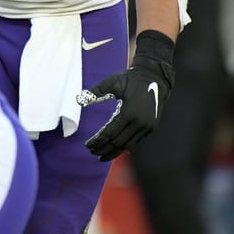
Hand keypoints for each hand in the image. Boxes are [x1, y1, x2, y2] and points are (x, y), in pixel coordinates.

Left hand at [77, 30, 175, 160]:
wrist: (155, 78)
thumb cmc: (130, 79)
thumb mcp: (112, 81)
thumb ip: (96, 91)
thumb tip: (79, 99)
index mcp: (129, 112)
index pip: (110, 133)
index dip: (98, 141)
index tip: (87, 145)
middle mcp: (139, 122)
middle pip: (117, 142)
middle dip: (103, 148)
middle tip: (91, 151)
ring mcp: (147, 126)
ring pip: (127, 145)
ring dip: (113, 152)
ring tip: (101, 155)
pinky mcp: (151, 127)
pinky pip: (135, 141)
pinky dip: (124, 146)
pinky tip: (115, 149)